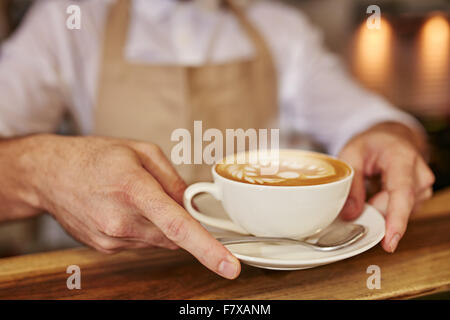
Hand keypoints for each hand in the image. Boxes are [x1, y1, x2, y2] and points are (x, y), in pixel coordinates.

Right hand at [17, 134, 240, 278]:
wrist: (50, 175)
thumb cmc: (95, 157)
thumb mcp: (141, 151)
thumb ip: (173, 179)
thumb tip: (192, 205)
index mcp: (134, 189)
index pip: (178, 226)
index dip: (208, 249)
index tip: (230, 266)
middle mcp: (121, 220)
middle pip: (173, 234)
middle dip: (178, 219)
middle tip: (157, 194)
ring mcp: (111, 238)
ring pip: (159, 240)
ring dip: (159, 223)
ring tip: (131, 197)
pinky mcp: (106, 248)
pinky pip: (141, 243)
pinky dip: (143, 228)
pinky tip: (122, 209)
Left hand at [338, 122, 434, 252]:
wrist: (390, 139)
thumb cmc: (371, 144)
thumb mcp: (351, 154)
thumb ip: (351, 184)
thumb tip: (350, 214)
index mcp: (402, 159)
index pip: (402, 193)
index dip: (395, 220)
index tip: (390, 241)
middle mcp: (420, 175)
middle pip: (396, 207)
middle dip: (372, 210)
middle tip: (355, 198)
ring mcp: (423, 188)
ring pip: (396, 212)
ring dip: (377, 207)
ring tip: (369, 186)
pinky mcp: (419, 198)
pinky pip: (397, 212)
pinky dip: (383, 207)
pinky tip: (377, 192)